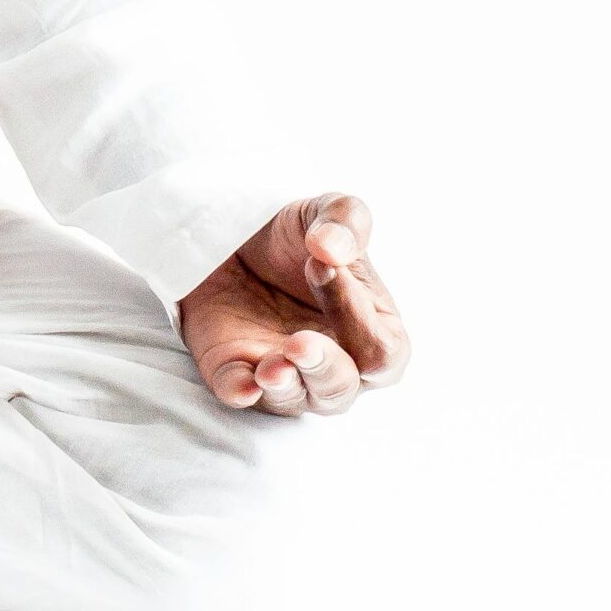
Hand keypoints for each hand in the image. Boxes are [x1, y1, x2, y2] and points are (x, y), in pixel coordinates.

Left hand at [177, 191, 409, 416]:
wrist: (228, 232)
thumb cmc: (295, 235)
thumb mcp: (324, 212)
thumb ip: (345, 220)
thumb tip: (331, 248)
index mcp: (371, 332)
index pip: (381, 349)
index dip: (355, 314)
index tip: (318, 263)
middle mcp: (333, 364)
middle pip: (341, 388)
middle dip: (323, 367)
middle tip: (300, 342)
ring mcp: (285, 372)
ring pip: (296, 398)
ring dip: (286, 385)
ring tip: (271, 368)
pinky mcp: (234, 369)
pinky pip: (239, 392)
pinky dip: (240, 391)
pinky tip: (242, 384)